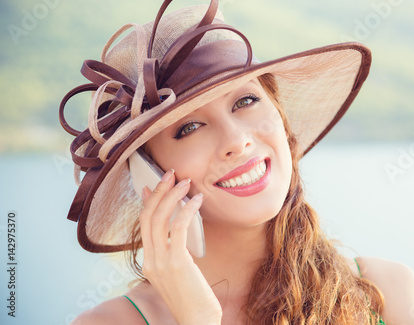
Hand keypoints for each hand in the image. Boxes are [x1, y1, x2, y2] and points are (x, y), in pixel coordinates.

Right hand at [140, 169, 221, 324]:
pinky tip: (197, 200)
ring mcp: (161, 261)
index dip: (148, 201)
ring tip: (185, 182)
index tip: (153, 184)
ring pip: (160, 218)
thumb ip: (174, 254)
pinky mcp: (177, 262)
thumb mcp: (179, 273)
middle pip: (149, 216)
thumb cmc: (193, 298)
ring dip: (172, 195)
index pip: (144, 225)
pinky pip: (178, 227)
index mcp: (148, 262)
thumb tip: (176, 234)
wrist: (197, 321)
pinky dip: (187, 209)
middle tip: (171, 174)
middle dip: (159, 191)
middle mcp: (150, 260)